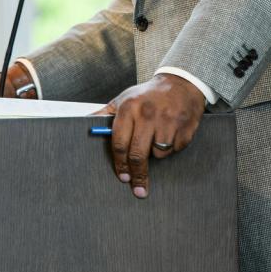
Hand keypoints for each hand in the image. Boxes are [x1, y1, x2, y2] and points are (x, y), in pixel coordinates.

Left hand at [95, 73, 204, 198]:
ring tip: (157, 139)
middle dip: (137, 174)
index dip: (120, 164)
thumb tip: (85, 126)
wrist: (180, 84)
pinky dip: (172, 147)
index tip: (123, 177)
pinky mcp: (184, 127)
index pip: (120, 143)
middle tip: (137, 187)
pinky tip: (171, 134)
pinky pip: (175, 149)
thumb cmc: (147, 96)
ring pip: (158, 153)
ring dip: (156, 153)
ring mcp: (168, 120)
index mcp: (129, 108)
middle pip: (138, 154)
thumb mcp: (124, 99)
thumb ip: (104, 115)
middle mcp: (148, 114)